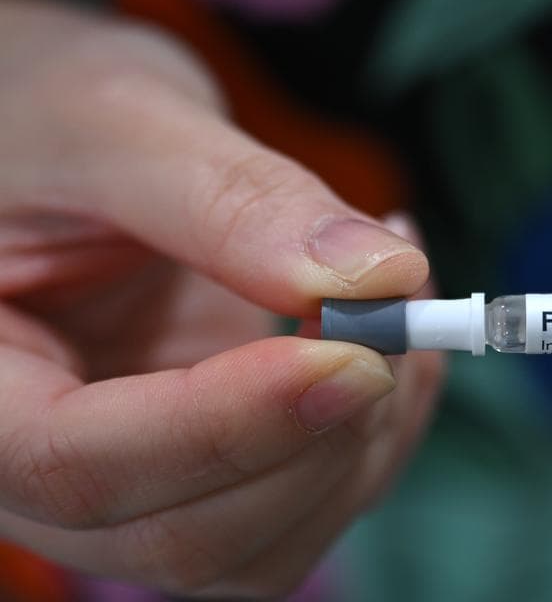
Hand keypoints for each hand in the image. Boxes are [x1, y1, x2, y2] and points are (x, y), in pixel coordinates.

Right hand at [0, 0, 441, 594]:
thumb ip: (233, 200)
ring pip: (262, 546)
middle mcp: (34, 471)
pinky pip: (306, 507)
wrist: (56, 134)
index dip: (228, 426)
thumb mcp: (117, 122)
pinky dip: (380, 433)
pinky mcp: (208, 474)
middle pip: (183, 536)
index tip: (353, 352)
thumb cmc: (47, 113)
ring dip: (367, 440)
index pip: (78, 466)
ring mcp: (129, 485)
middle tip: (401, 308)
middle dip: (320, 435)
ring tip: (405, 300)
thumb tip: (381, 277)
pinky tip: (394, 332)